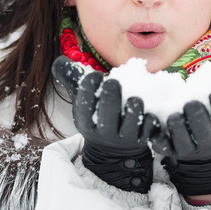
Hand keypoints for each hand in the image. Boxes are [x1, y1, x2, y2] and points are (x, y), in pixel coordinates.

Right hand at [51, 56, 158, 192]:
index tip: (92, 76)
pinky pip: (148, 134)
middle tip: (112, 83)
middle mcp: (104, 132)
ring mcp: (124, 138)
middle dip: (109, 100)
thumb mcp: (82, 98)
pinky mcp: (143, 140)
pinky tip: (152, 114)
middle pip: (106, 118)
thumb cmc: (97, 112)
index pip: (84, 108)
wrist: (115, 148)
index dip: (87, 93)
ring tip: (135, 99)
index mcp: (86, 121)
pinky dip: (150, 125)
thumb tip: (58, 61)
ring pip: (129, 127)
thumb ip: (71, 79)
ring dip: (132, 113)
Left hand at [150, 76, 210, 197]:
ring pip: (183, 142)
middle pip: (204, 133)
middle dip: (198, 117)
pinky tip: (153, 124)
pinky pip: (163, 147)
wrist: (204, 150)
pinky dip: (157, 139)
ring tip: (174, 115)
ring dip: (178, 128)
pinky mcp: (170, 151)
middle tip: (191, 102)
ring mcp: (189, 150)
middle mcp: (209, 143)